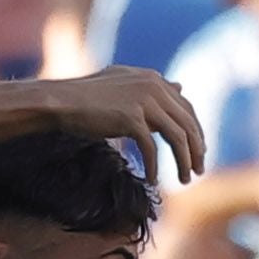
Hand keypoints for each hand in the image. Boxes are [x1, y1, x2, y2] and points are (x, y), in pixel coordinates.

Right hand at [42, 66, 205, 181]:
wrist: (61, 101)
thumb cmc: (88, 97)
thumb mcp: (126, 85)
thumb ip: (154, 88)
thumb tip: (180, 86)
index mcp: (154, 79)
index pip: (186, 108)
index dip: (195, 132)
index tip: (198, 152)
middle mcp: (154, 87)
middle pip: (187, 123)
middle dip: (196, 150)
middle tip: (198, 171)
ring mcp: (144, 102)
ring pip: (177, 137)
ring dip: (184, 161)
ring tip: (185, 179)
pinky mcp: (131, 119)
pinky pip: (151, 148)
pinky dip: (154, 166)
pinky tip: (152, 179)